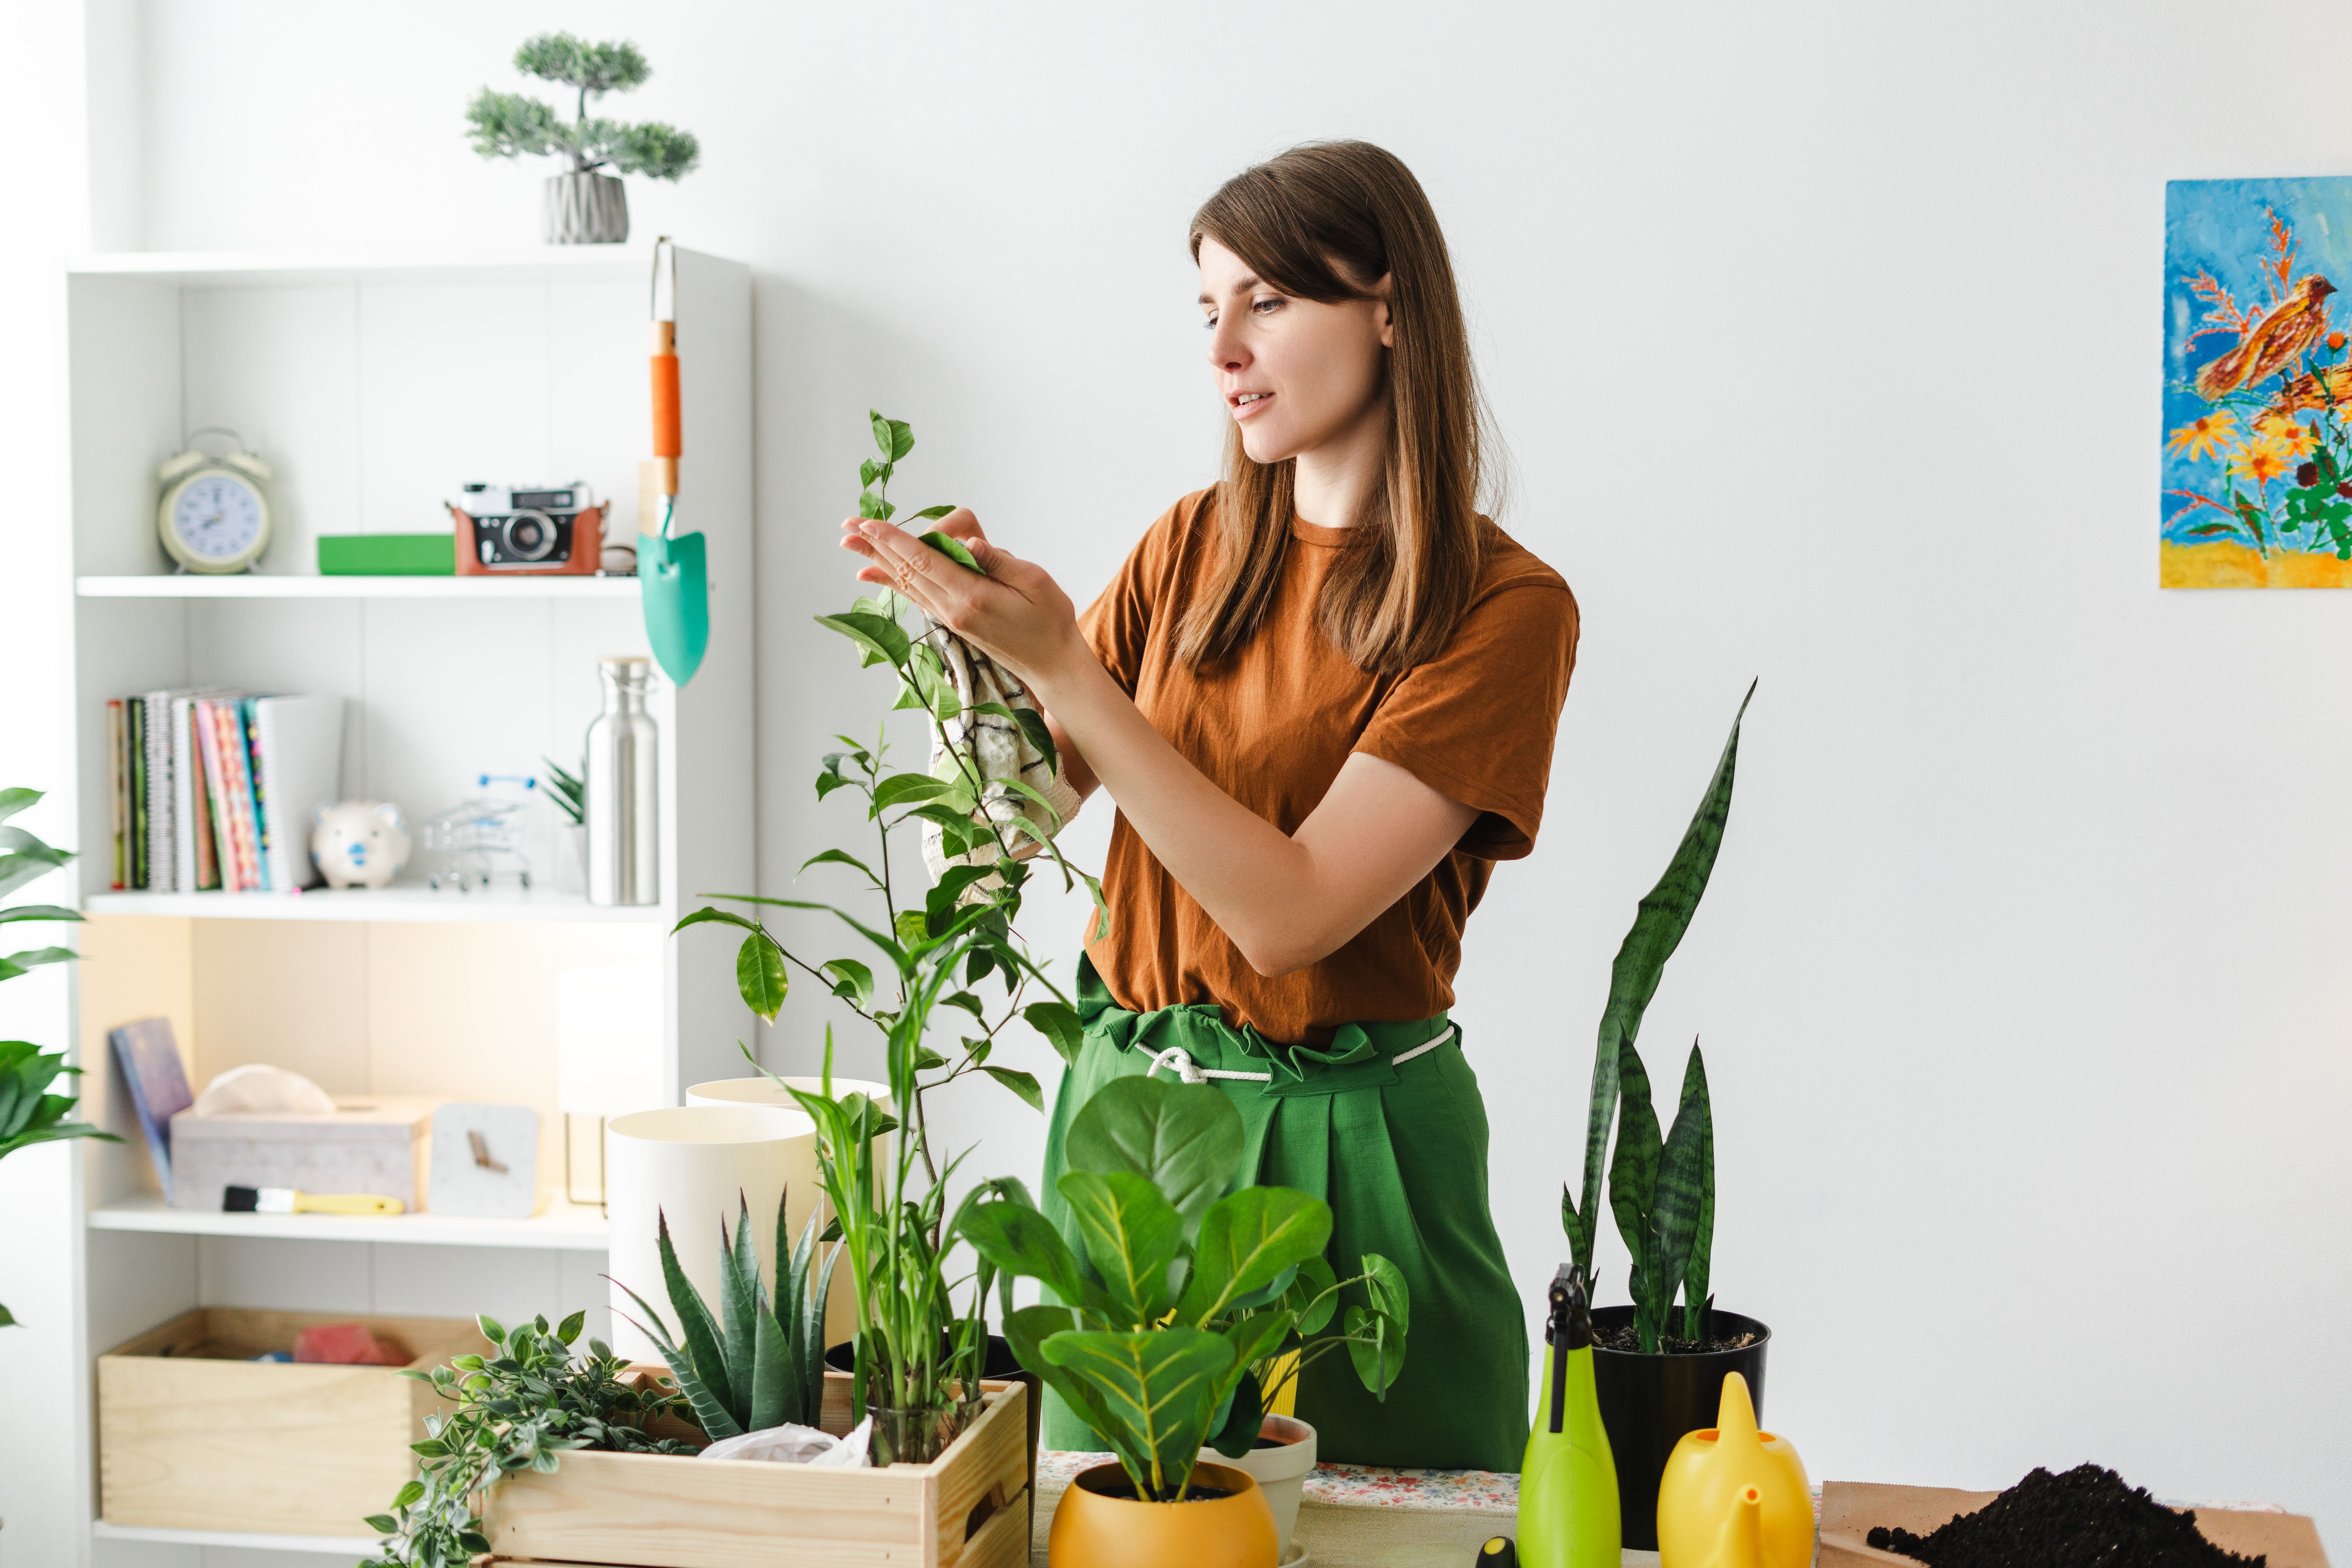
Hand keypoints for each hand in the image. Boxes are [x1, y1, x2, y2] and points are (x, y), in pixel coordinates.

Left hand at [838, 509, 1087, 689]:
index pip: (925, 561)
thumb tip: (970, 541)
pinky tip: (871, 574)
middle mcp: (953, 609)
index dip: (894, 540)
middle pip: (906, 571)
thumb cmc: (1050, 619)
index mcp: (973, 596)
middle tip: (846, 527)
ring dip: (876, 561)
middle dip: (875, 546)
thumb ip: (1000, 560)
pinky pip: (915, 596)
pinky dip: (891, 581)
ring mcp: (949, 617)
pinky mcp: (952, 621)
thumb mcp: (1035, 582)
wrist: (1050, 664)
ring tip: (850, 544)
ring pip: (906, 582)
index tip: (868, 523)